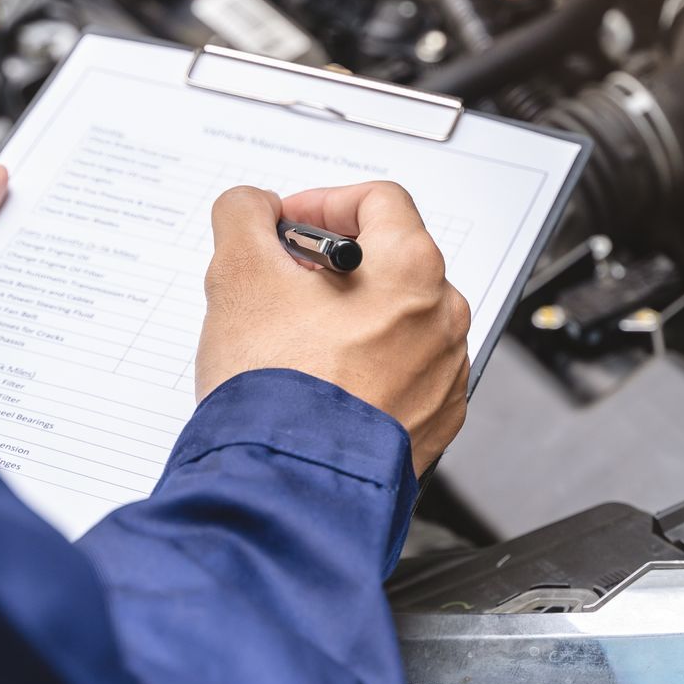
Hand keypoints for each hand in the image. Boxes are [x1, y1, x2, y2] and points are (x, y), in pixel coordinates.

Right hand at [198, 181, 469, 475]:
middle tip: (283, 284)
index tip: (287, 226)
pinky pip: (402, 375)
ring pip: (396, 322)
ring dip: (349, 318)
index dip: (322, 204)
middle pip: (390, 263)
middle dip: (332, 267)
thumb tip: (252, 208)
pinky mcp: (433, 422)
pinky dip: (366, 369)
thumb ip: (243, 216)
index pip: (378, 201)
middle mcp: (443, 317)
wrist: (291, 483)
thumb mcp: (239, 274)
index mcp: (412, 268)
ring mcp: (444, 374)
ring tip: (294, 343)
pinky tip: (320, 384)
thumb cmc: (278, 386)